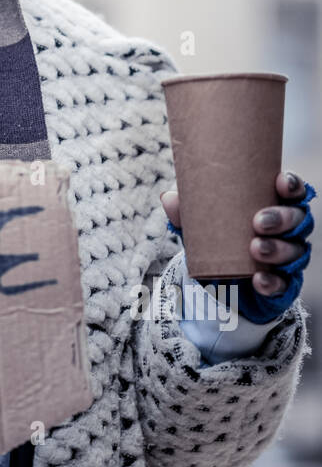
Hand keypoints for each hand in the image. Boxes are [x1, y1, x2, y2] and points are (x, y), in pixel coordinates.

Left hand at [160, 171, 314, 321]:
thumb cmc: (220, 237)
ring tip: (256, 248)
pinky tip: (259, 280)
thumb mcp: (202, 223)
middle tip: (258, 221)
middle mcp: (289, 230)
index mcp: (274, 205)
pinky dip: (272, 282)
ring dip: (278, 249)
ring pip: (295, 251)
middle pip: (298, 220)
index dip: (291, 185)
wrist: (223, 279)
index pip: (293, 191)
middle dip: (282, 219)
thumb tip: (168, 197)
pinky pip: (284, 283)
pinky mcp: (284, 283)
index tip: (279, 183)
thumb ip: (187, 211)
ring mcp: (289, 257)